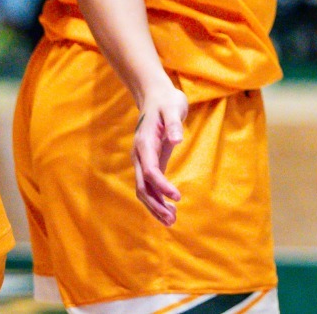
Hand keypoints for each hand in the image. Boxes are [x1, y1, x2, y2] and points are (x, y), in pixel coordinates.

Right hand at [132, 79, 187, 225]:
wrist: (156, 96)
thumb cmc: (167, 101)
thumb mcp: (173, 108)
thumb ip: (174, 124)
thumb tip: (177, 140)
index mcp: (145, 144)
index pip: (151, 171)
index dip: (162, 186)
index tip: (176, 197)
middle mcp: (140, 156)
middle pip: (143, 187)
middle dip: (155, 205)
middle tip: (171, 220)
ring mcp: (143, 160)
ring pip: (144, 189)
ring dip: (155, 206)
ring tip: (171, 220)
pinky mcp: (150, 161)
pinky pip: (150, 184)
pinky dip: (158, 197)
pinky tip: (169, 207)